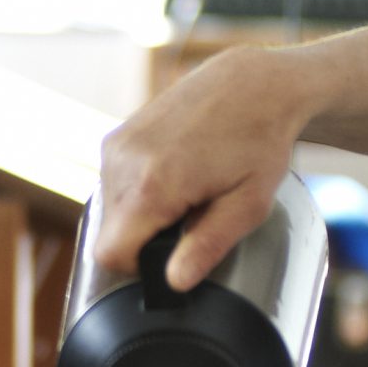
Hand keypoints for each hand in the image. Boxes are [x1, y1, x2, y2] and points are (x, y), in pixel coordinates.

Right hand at [95, 48, 319, 287]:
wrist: (252, 83)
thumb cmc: (259, 142)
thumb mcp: (248, 203)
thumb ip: (207, 246)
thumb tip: (175, 283)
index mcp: (152, 185)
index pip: (111, 254)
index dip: (138, 266)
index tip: (170, 255)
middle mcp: (123, 163)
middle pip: (108, 234)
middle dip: (143, 238)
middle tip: (188, 218)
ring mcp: (116, 146)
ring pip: (109, 211)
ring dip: (139, 214)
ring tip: (183, 193)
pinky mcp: (116, 136)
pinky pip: (112, 185)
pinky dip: (136, 191)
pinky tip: (171, 175)